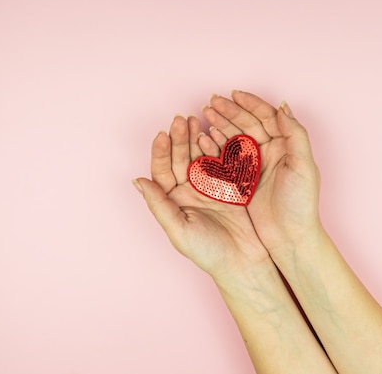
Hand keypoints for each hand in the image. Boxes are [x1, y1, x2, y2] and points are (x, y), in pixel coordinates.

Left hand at [135, 115, 269, 281]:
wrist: (243, 261)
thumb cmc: (208, 251)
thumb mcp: (179, 230)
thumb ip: (159, 205)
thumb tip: (138, 182)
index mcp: (173, 200)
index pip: (162, 170)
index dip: (161, 152)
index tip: (162, 134)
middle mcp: (189, 190)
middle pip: (180, 158)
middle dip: (179, 138)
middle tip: (181, 119)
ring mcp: (210, 185)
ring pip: (199, 155)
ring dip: (196, 138)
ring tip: (195, 120)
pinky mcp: (230, 184)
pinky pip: (221, 160)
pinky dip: (218, 146)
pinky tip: (214, 132)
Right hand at [203, 91, 323, 254]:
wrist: (290, 238)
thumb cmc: (301, 204)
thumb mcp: (303, 166)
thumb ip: (295, 135)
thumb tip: (283, 107)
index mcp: (286, 145)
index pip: (266, 117)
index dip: (250, 103)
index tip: (233, 94)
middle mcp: (270, 152)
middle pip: (247, 124)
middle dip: (229, 111)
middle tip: (211, 101)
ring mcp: (255, 166)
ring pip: (234, 138)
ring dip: (220, 124)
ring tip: (204, 114)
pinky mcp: (242, 181)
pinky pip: (226, 158)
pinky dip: (215, 146)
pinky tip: (204, 138)